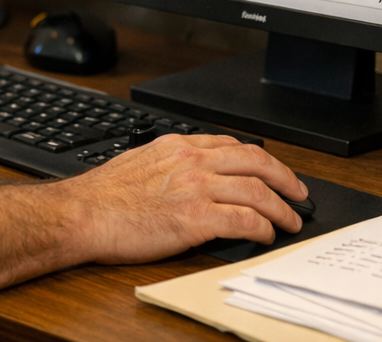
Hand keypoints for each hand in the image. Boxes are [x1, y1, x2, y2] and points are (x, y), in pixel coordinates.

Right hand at [57, 133, 306, 264]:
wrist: (82, 215)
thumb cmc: (101, 197)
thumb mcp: (138, 164)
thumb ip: (168, 165)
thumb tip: (187, 179)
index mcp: (176, 146)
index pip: (231, 145)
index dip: (260, 159)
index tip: (270, 170)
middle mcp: (190, 162)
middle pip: (255, 161)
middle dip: (284, 178)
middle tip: (298, 193)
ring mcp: (195, 188)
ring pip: (256, 191)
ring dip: (281, 208)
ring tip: (290, 222)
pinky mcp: (196, 219)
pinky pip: (243, 221)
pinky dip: (261, 229)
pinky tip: (266, 236)